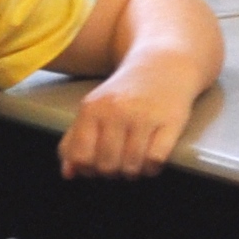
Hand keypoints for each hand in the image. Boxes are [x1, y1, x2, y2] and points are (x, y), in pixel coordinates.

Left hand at [62, 60, 202, 177]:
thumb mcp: (94, 108)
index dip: (87, 169)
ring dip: (133, 172)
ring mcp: (144, 116)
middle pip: (107, 165)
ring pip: (132, 166)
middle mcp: (117, 111)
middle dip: (113, 172)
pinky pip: (155, 160)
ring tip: (136, 162)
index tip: (97, 165)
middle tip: (119, 163)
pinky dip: (152, 168)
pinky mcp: (170, 121)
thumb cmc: (125, 93)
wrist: (163, 64)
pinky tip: (151, 159)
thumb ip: (74, 140)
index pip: (81, 157)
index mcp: (92, 108)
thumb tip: (68, 174)